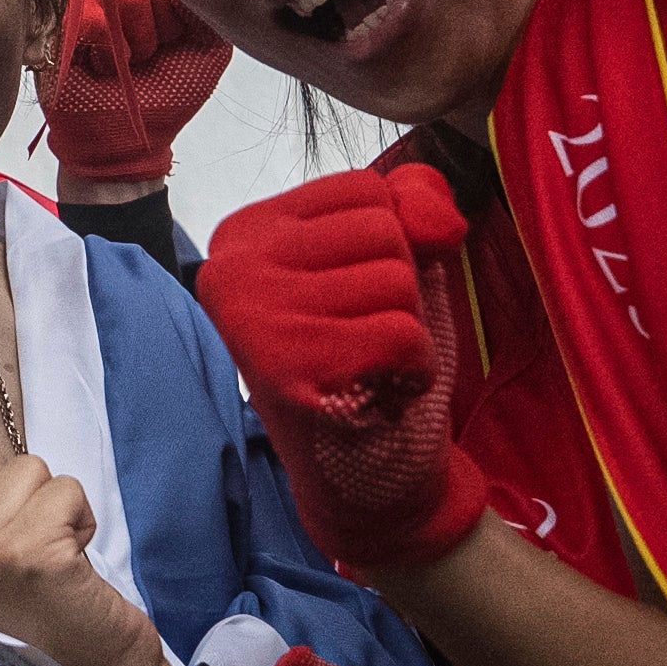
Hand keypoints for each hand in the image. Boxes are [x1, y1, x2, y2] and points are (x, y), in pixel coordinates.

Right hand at [38, 0, 228, 190]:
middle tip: (147, 56)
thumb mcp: (206, 44)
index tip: (174, 38)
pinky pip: (91, 15)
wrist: (127, 144)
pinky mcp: (53, 27)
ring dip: (134, 40)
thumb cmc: (165, 96)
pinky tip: (106, 69)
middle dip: (157, 21)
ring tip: (126, 65)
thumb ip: (204, 1)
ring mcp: (74, 1)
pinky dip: (111, 47)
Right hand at [200, 163, 476, 575]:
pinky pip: (402, 334)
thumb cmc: (372, 358)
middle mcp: (233, 267)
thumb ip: (413, 206)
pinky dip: (413, 368)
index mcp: (245, 232)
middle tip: (363, 339)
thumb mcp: (389, 262)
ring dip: (408, 331)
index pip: (365, 188)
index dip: (393, 245)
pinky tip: (377, 391)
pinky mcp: (289, 368)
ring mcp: (254, 317)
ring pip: (396, 280)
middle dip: (401, 287)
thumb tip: (434, 217)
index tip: (354, 298)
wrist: (364, 477)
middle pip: (382, 229)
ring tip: (369, 367)